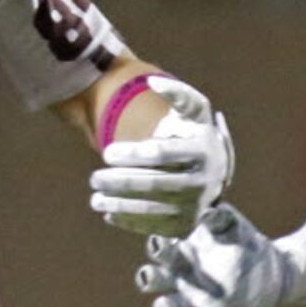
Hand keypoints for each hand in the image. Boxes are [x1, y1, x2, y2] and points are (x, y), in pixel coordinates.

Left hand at [90, 77, 234, 237]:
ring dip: (119, 204)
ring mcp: (195, 207)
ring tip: (95, 197)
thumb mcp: (193, 112)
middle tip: (94, 178)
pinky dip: (129, 220)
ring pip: (152, 208)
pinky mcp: (185, 226)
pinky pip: (154, 226)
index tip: (106, 152)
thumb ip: (178, 93)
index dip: (131, 153)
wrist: (212, 171)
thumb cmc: (192, 135)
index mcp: (204, 150)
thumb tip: (152, 80)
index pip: (161, 153)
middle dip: (120, 181)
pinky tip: (108, 212)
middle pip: (154, 183)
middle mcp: (204, 182)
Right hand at [135, 202, 304, 306]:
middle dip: (148, 278)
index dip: (155, 248)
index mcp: (183, 253)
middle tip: (148, 275)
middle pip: (154, 280)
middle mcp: (182, 278)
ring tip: (165, 305)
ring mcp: (193, 301)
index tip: (158, 243)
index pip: (160, 251)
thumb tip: (207, 213)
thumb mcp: (234, 226)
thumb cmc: (245, 242)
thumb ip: (220, 218)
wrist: (273, 271)